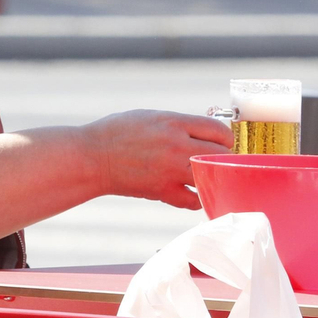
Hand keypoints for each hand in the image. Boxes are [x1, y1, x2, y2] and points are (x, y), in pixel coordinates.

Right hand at [89, 110, 232, 209]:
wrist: (92, 157)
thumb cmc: (118, 133)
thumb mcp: (152, 116)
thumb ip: (181, 125)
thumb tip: (206, 133)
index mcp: (174, 123)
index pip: (219, 131)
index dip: (225, 138)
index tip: (221, 142)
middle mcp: (177, 146)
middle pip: (221, 154)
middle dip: (222, 156)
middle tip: (215, 159)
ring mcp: (171, 170)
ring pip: (211, 176)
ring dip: (212, 176)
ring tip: (206, 174)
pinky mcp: (163, 192)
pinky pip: (195, 200)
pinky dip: (198, 198)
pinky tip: (193, 191)